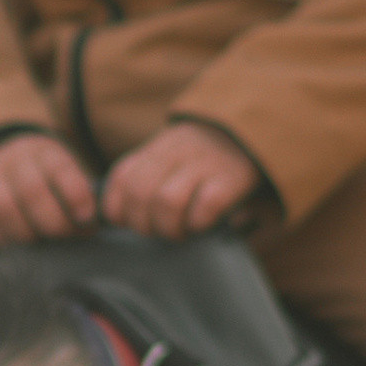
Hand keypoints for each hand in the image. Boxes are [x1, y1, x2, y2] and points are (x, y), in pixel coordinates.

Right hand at [0, 129, 96, 242]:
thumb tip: (90, 229)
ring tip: (40, 245)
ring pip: (4, 209)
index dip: (75, 196)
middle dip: (53, 223)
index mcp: (44, 151)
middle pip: (32, 192)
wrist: (1, 160)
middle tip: (65, 239)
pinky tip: (13, 246)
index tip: (86, 220)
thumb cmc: (45, 180)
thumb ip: (77, 197)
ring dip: (26, 234)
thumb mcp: (64, 175)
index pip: (60, 169)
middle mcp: (13, 159)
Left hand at [99, 121, 259, 236]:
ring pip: (167, 201)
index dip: (117, 210)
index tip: (129, 223)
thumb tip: (112, 218)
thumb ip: (143, 179)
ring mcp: (204, 163)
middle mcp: (176, 152)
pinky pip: (205, 206)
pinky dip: (199, 223)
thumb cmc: (201, 160)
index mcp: (155, 148)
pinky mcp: (231, 177)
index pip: (120, 179)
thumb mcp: (169, 158)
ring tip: (178, 232)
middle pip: (139, 193)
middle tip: (157, 232)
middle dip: (142, 224)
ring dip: (169, 227)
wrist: (253, 133)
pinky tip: (202, 224)